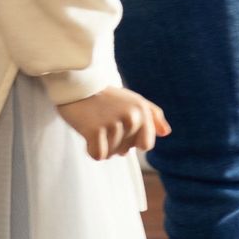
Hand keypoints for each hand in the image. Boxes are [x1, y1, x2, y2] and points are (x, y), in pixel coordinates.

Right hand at [56, 86, 170, 160]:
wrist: (73, 83)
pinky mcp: (95, 131)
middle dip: (114, 142)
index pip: (145, 144)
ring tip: (93, 123)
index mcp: (142, 110)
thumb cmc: (103, 94)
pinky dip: (91, 148)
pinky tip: (86, 131)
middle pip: (126, 151)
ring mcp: (113, 124)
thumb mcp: (132, 99)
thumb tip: (165, 133)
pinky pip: (98, 155)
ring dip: (101, 143)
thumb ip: (153, 115)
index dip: (131, 140)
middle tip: (102, 121)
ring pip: (112, 153)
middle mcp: (131, 117)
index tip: (118, 124)